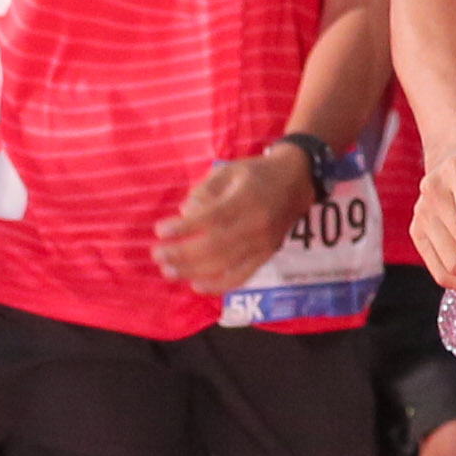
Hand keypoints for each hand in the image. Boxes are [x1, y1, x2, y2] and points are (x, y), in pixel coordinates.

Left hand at [155, 145, 318, 292]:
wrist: (297, 180)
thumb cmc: (256, 173)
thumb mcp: (228, 169)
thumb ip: (205, 190)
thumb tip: (185, 215)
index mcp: (246, 198)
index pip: (211, 218)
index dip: (184, 228)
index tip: (160, 231)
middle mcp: (256, 224)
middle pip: (214, 246)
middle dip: (181, 254)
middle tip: (157, 254)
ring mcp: (263, 243)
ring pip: (225, 264)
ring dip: (192, 271)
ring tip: (168, 270)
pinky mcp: (267, 255)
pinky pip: (242, 276)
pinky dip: (218, 285)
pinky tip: (196, 285)